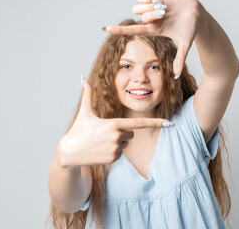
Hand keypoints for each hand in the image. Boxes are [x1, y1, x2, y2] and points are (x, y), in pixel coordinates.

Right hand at [57, 79, 172, 166]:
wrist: (69, 152)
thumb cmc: (77, 131)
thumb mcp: (84, 113)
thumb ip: (88, 96)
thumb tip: (84, 80)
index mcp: (113, 124)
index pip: (139, 123)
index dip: (156, 123)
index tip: (169, 123)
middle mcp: (117, 137)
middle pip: (130, 133)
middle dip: (121, 132)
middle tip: (104, 133)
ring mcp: (115, 149)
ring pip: (125, 143)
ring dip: (117, 142)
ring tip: (100, 142)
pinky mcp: (113, 159)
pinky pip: (120, 153)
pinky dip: (113, 151)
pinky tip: (100, 150)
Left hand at [105, 0, 201, 78]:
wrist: (197, 12)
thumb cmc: (191, 29)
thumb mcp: (185, 44)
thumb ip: (180, 59)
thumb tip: (177, 76)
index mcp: (152, 30)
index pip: (132, 30)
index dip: (119, 30)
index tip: (107, 29)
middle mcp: (149, 20)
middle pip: (140, 17)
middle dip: (152, 15)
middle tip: (164, 15)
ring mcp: (151, 9)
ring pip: (138, 8)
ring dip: (151, 7)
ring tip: (164, 8)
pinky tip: (157, 0)